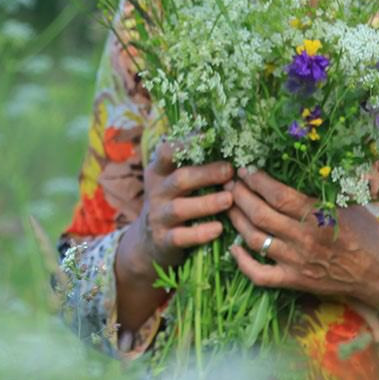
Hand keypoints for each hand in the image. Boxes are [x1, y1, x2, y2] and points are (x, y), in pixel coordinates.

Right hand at [115, 141, 233, 330]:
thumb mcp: (175, 182)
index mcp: (159, 172)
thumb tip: (229, 143)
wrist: (148, 243)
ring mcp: (158, 217)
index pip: (167, 152)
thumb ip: (194, 165)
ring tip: (229, 199)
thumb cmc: (173, 202)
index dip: (186, 143)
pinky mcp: (163, 240)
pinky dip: (200, 233)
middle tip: (230, 170)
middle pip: (180, 179)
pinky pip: (181, 237)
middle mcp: (156, 192)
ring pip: (180, 208)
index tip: (208, 136)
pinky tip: (218, 228)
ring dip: (207, 203)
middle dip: (206, 173)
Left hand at [227, 168, 378, 318]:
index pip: (277, 195)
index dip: (256, 181)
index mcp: (317, 214)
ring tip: (228, 206)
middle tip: (229, 183)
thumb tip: (296, 163)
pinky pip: (260, 275)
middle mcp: (303, 238)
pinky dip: (242, 262)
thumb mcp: (347, 201)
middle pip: (260, 214)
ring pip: (255, 239)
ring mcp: (296, 262)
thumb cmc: (366, 230)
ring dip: (236, 221)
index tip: (245, 170)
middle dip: (239, 195)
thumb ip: (320, 188)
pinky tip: (233, 247)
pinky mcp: (294, 281)